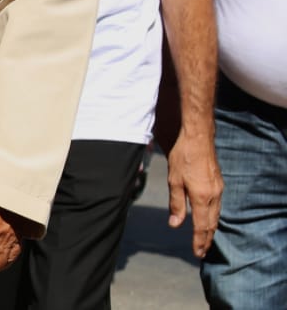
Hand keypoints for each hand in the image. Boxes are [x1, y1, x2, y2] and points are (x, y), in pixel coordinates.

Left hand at [166, 128, 222, 257]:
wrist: (198, 138)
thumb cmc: (183, 157)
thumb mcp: (174, 181)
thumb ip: (176, 204)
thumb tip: (176, 224)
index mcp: (202, 198)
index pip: (202, 226)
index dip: (199, 241)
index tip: (197, 253)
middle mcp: (214, 196)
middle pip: (212, 224)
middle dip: (207, 239)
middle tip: (202, 252)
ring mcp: (218, 190)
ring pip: (216, 216)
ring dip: (210, 229)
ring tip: (205, 240)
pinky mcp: (218, 184)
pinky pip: (217, 206)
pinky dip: (213, 217)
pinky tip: (208, 219)